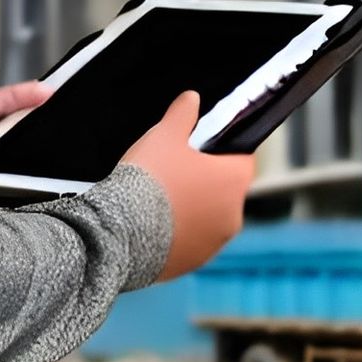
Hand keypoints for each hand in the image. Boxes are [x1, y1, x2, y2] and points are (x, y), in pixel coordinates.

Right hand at [120, 92, 255, 281]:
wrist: (119, 233)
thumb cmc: (148, 181)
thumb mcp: (164, 135)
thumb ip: (183, 114)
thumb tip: (191, 98)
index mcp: (235, 182)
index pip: (242, 159)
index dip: (222, 151)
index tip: (201, 149)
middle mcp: (233, 215)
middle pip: (225, 190)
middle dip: (205, 181)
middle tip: (176, 172)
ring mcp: (214, 244)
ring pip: (209, 218)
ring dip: (193, 210)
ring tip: (161, 200)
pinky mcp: (192, 263)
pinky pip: (191, 242)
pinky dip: (178, 234)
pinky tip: (154, 224)